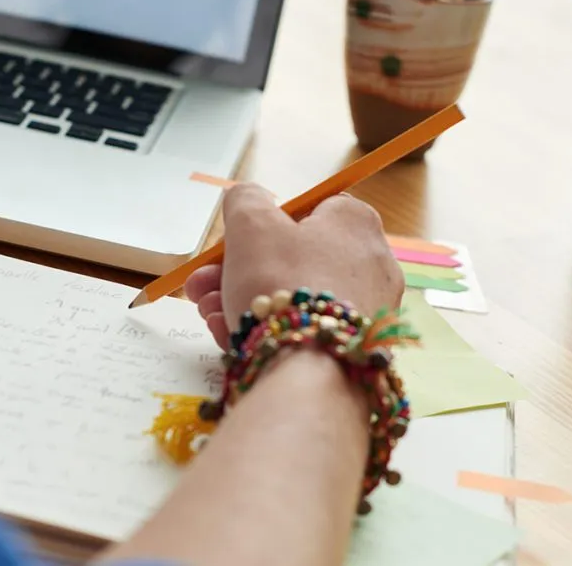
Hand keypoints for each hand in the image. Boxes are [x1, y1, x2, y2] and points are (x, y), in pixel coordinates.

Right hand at [185, 184, 403, 346]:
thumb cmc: (281, 282)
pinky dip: (266, 330)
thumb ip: (245, 199)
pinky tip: (230, 337)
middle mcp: (371, 263)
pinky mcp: (354, 349)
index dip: (261, 226)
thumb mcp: (250, 222)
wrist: (309, 371)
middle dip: (235, 271)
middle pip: (291, 259)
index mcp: (355, 222)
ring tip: (208, 315)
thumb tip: (248, 199)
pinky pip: (304, 330)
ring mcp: (366, 310)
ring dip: (241, 301)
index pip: (306, 210)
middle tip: (200, 286)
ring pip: (292, 298)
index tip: (228, 245)